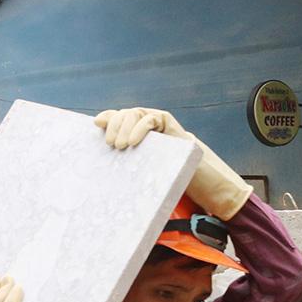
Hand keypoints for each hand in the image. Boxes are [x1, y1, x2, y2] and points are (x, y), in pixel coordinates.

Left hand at [94, 107, 252, 219]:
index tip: (95, 125)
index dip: (107, 119)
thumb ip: (130, 174)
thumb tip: (102, 188)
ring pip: (136, 113)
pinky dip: (142, 126)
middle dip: (115, 125)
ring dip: (125, 125)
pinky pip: (152, 118)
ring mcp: (160, 125)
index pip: (119, 120)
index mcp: (138, 137)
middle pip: (125, 114)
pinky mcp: (172, 127)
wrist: (206, 187)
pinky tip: (134, 140)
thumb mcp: (144, 179)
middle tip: (111, 145)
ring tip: (121, 145)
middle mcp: (148, 127)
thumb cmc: (174, 187)